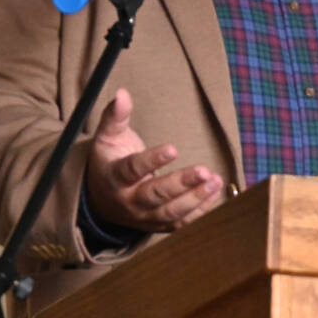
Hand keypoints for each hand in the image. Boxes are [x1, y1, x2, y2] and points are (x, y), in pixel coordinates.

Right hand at [84, 88, 223, 231]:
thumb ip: (115, 116)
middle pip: (155, 195)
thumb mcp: (107, 138)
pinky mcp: (159, 225)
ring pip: (171, 213)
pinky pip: (182, 223)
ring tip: (215, 180)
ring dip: (196, 198)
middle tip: (203, 170)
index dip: (152, 160)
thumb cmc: (109, 162)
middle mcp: (129, 200)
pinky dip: (201, 211)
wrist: (102, 200)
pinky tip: (216, 193)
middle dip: (181, 184)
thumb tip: (122, 93)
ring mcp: (145, 216)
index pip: (132, 170)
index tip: (173, 148)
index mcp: (115, 177)